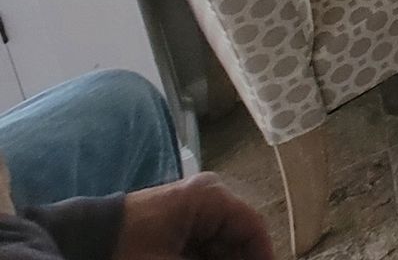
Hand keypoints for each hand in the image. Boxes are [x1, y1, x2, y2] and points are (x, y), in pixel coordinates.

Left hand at [115, 174, 273, 259]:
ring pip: (220, 245)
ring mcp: (190, 211)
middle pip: (237, 238)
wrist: (78, 241)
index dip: (264, 256)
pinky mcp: (175, 225)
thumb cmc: (129, 250)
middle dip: (240, 259)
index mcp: (211, 197)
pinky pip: (201, 247)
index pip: (253, 228)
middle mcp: (207, 197)